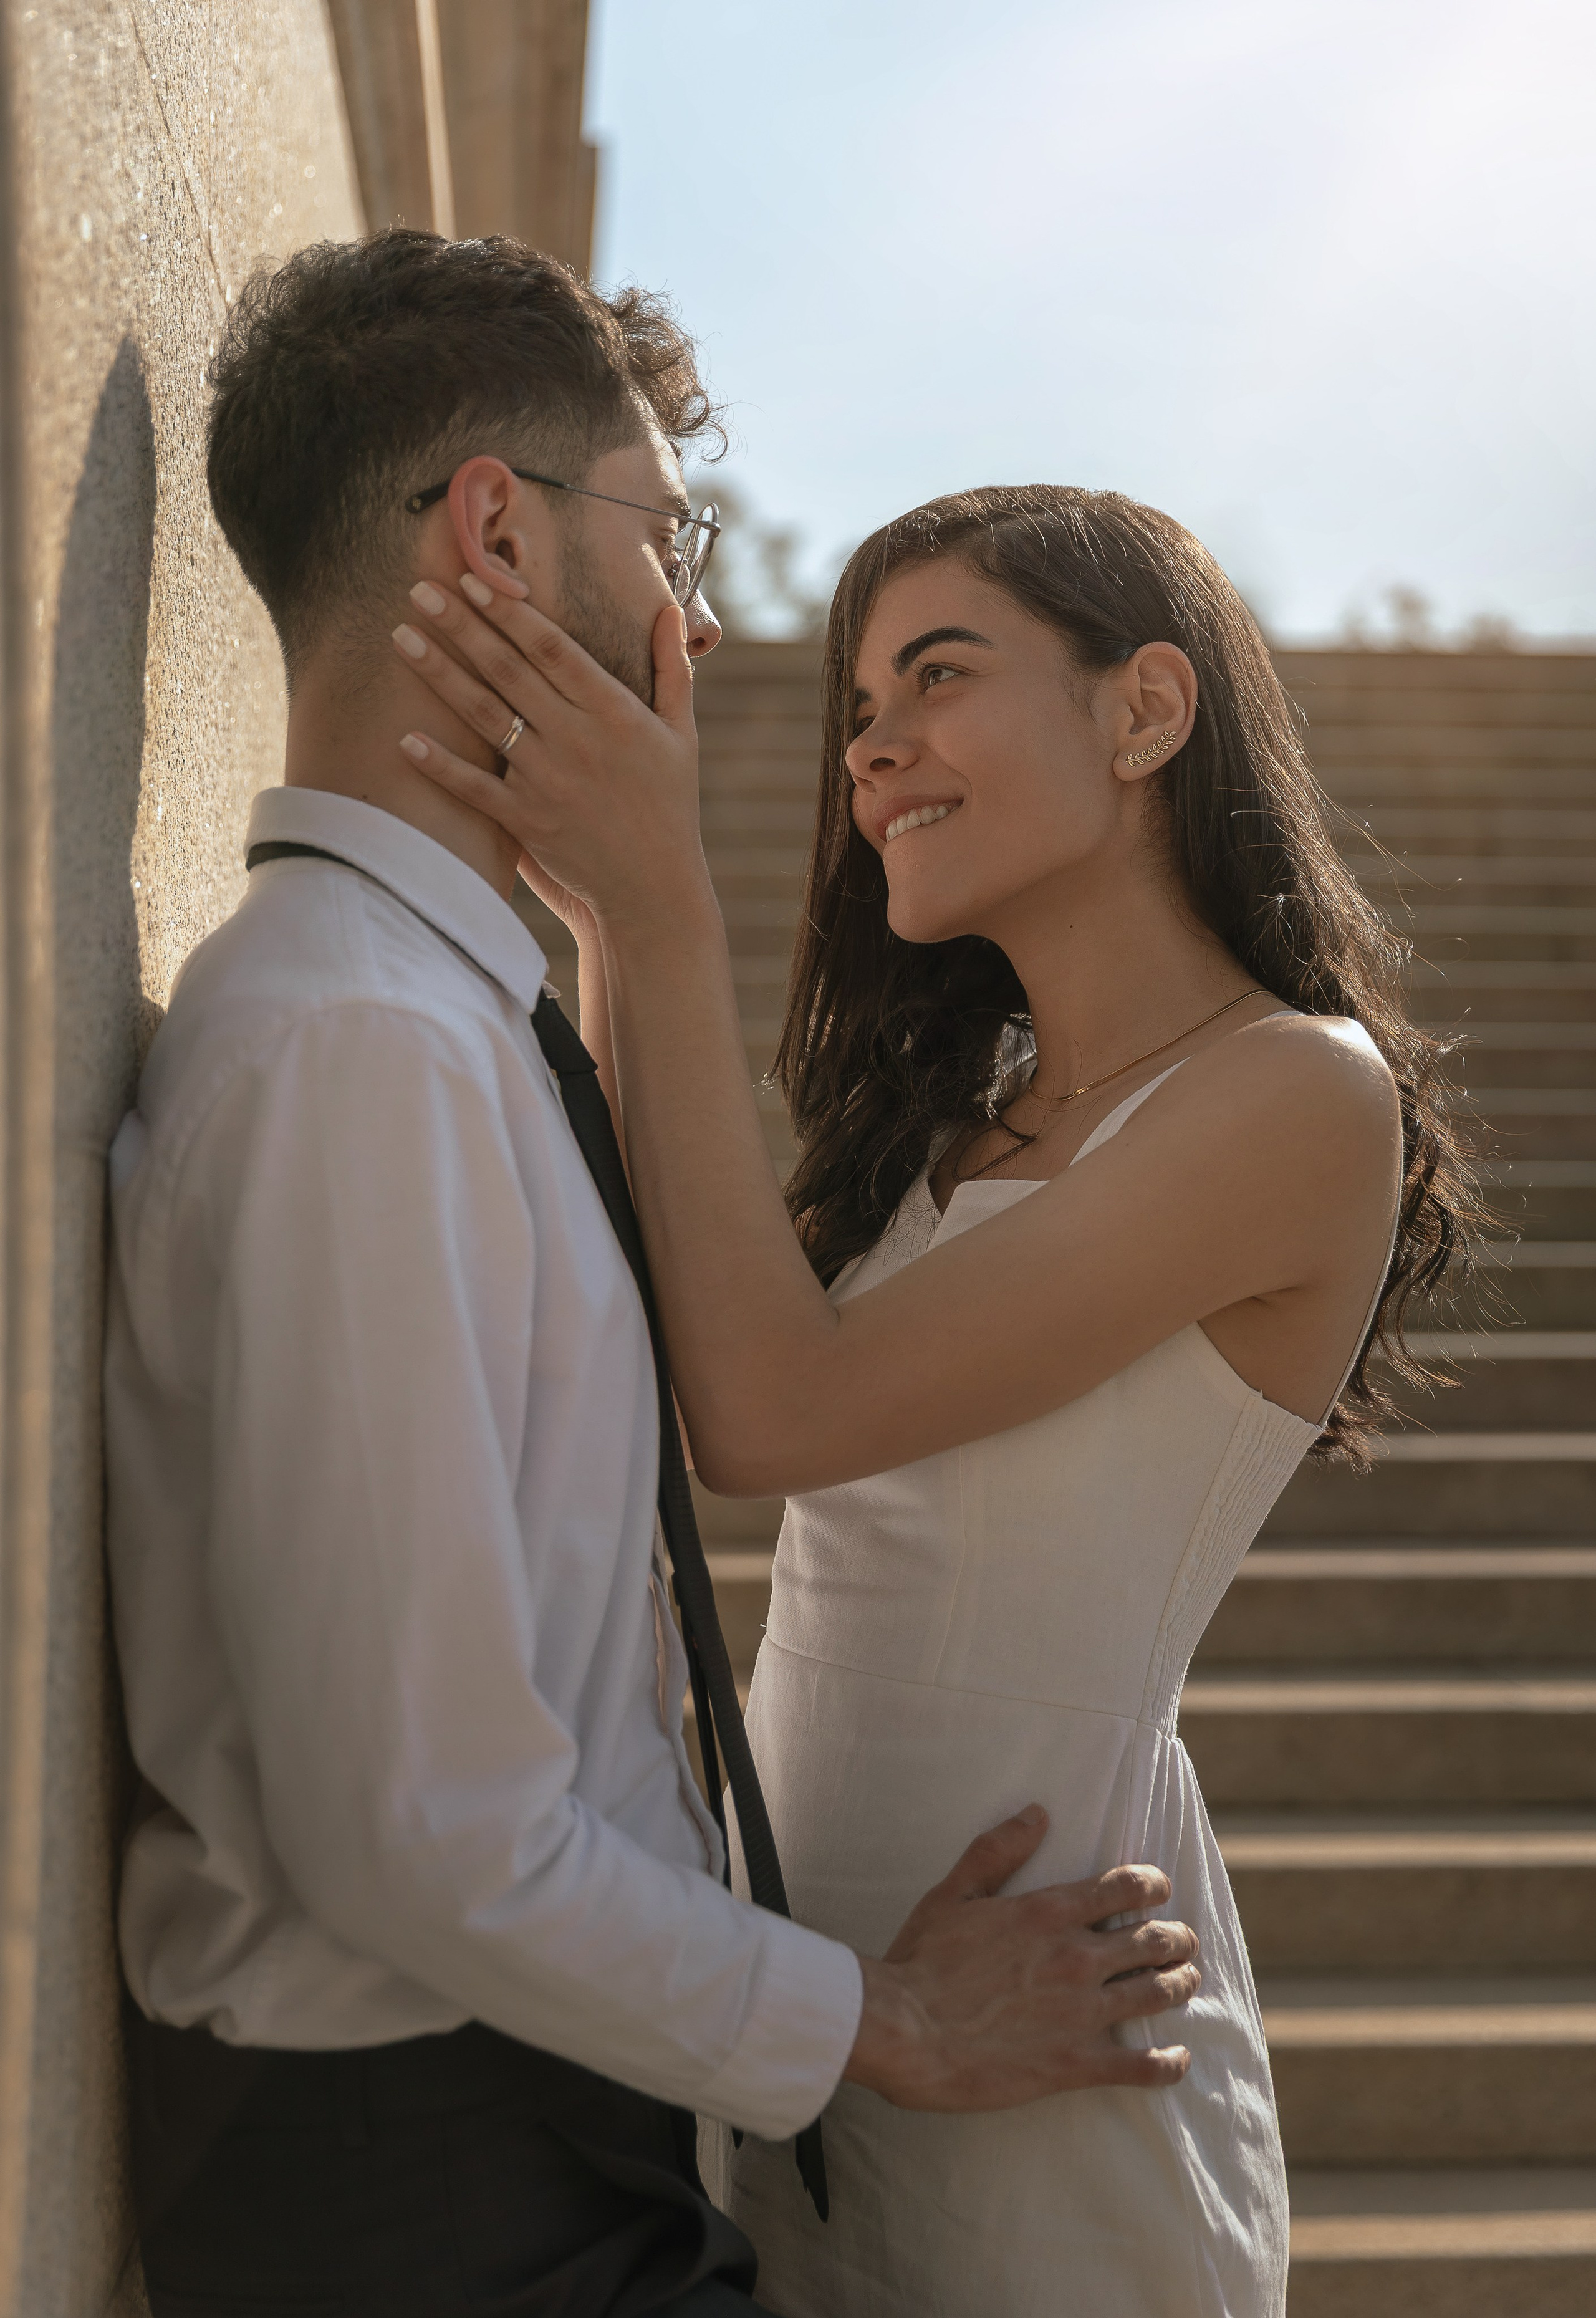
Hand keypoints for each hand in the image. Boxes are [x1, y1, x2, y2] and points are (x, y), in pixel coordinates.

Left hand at [394, 580, 710, 932]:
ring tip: (402, 637)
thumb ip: (671, 670)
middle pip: (508, 670)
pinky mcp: (526, 821)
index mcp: (614, 711)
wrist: (655, 891)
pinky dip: (439, 764)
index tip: (475, 578)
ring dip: (439, 674)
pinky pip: (474, 787)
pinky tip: (405, 738)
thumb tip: (670, 611)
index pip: (553, 648)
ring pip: (484, 715)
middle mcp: (576, 739)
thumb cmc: (670, 808)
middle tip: (420, 588)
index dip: (510, 611)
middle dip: (462, 625)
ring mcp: (548, 780)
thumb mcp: (682, 735)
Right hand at [844, 1807, 1198, 2108]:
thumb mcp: (954, 1893)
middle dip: (1177, 1939)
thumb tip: (1038, 1813)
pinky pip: (1142, 2066)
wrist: (906, 2032)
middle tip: (1183, 1942)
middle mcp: (1077, 1958)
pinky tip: (1179, 2058)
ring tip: (1188, 1982)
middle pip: (1154, 1941)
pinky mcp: (1076, 2064)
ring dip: (1181, 1985)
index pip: (1125, 1888)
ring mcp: (1081, 2013)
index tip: (1160, 1890)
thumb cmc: (922, 1960)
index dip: (1152, 1885)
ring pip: (1158, 1994)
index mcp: (1049, 1913)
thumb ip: (998, 1849)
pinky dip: (1168, 2063)